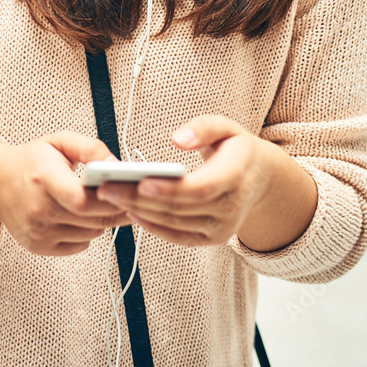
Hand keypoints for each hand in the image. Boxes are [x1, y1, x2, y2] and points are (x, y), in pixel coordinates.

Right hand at [0, 132, 132, 256]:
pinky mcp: (39, 247)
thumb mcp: (60, 142)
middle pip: (93, 220)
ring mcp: (38, 232)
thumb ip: (91, 148)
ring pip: (91, 234)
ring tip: (98, 203)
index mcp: (44, 179)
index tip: (123, 189)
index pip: (82, 200)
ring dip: (102, 221)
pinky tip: (81, 216)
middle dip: (116, 209)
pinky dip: (87, 232)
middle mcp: (39, 210)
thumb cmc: (32, 161)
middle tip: (128, 198)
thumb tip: (116, 164)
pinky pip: (80, 245)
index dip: (108, 198)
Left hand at [96, 116, 275, 247]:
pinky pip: (177, 236)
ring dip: (139, 211)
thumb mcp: (226, 127)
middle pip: (179, 207)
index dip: (169, 188)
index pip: (199, 188)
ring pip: (173, 223)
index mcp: (236, 177)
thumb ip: (203, 128)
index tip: (140, 182)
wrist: (260, 179)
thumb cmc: (237, 148)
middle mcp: (230, 208)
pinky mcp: (212, 239)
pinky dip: (152, 226)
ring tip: (110, 196)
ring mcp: (222, 228)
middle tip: (106, 187)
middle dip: (139, 198)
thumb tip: (177, 139)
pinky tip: (130, 212)